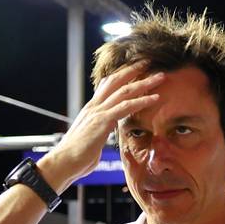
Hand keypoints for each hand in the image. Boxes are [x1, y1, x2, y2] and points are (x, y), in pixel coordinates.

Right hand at [41, 64, 164, 187]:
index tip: (136, 69)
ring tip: (161, 77)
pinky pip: (125, 107)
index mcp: (92, 109)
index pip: (108, 85)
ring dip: (144, 82)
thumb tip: (106, 133)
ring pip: (124, 91)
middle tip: (149, 61)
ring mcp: (98, 112)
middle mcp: (94, 106)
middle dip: (134, 70)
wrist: (64, 162)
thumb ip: (100, 131)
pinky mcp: (102, 121)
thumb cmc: (77, 156)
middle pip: (116, 81)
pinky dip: (142, 101)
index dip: (122, 75)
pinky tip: (155, 98)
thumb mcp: (92, 139)